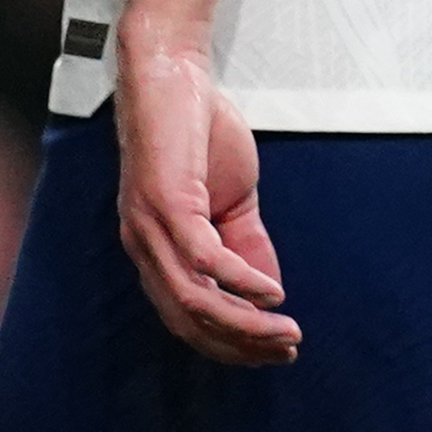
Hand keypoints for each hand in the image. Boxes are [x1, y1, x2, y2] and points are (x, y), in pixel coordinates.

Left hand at [110, 47, 294, 364]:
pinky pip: (203, 258)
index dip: (230, 343)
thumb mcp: (228, 202)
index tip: (274, 352)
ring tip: (286, 331)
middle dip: (241, 345)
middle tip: (287, 349)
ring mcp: (150, 226)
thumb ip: (246, 246)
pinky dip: (240, 281)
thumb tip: (268, 296)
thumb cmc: (196, 137)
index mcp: (154, 250)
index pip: (185, 318)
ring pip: (193, 300)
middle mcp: (144, 246)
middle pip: (188, 320)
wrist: (172, 78)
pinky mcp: (165, 202)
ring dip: (245, 324)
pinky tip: (271, 292)